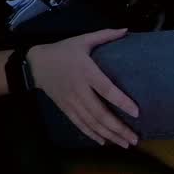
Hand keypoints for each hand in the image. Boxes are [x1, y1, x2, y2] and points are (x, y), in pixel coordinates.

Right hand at [28, 28, 140, 147]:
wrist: (37, 64)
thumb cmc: (64, 51)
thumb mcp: (83, 39)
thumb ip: (105, 35)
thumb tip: (126, 30)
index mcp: (86, 71)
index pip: (106, 89)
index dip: (121, 101)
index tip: (136, 112)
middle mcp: (79, 90)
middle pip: (100, 113)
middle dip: (118, 128)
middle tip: (135, 138)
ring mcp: (71, 102)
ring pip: (91, 122)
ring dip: (109, 135)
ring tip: (125, 143)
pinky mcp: (65, 108)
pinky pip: (80, 124)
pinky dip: (92, 134)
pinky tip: (104, 142)